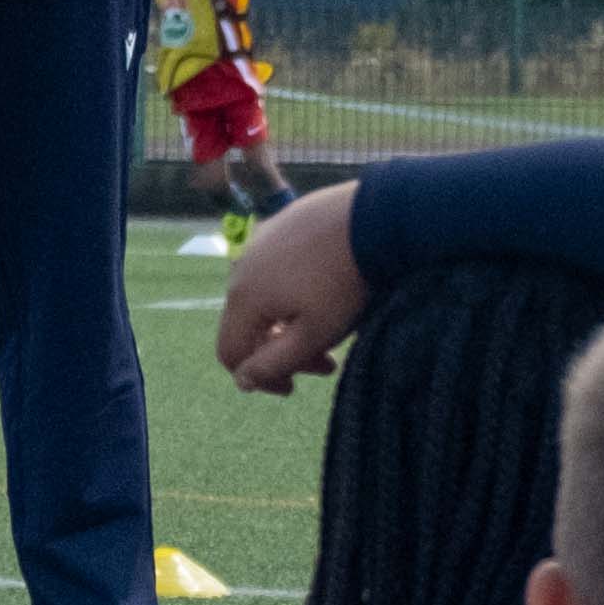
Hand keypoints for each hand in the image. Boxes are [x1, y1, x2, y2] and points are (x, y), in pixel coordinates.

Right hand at [213, 180, 370, 391]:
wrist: (373, 217)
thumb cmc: (343, 283)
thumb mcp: (312, 335)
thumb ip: (273, 364)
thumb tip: (241, 380)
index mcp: (243, 298)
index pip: (230, 352)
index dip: (257, 378)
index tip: (293, 387)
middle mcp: (240, 267)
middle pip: (250, 325)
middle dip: (283, 352)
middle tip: (325, 364)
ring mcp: (260, 241)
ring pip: (265, 297)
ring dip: (292, 323)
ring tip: (332, 329)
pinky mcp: (281, 224)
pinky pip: (278, 269)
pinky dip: (296, 291)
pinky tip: (327, 290)